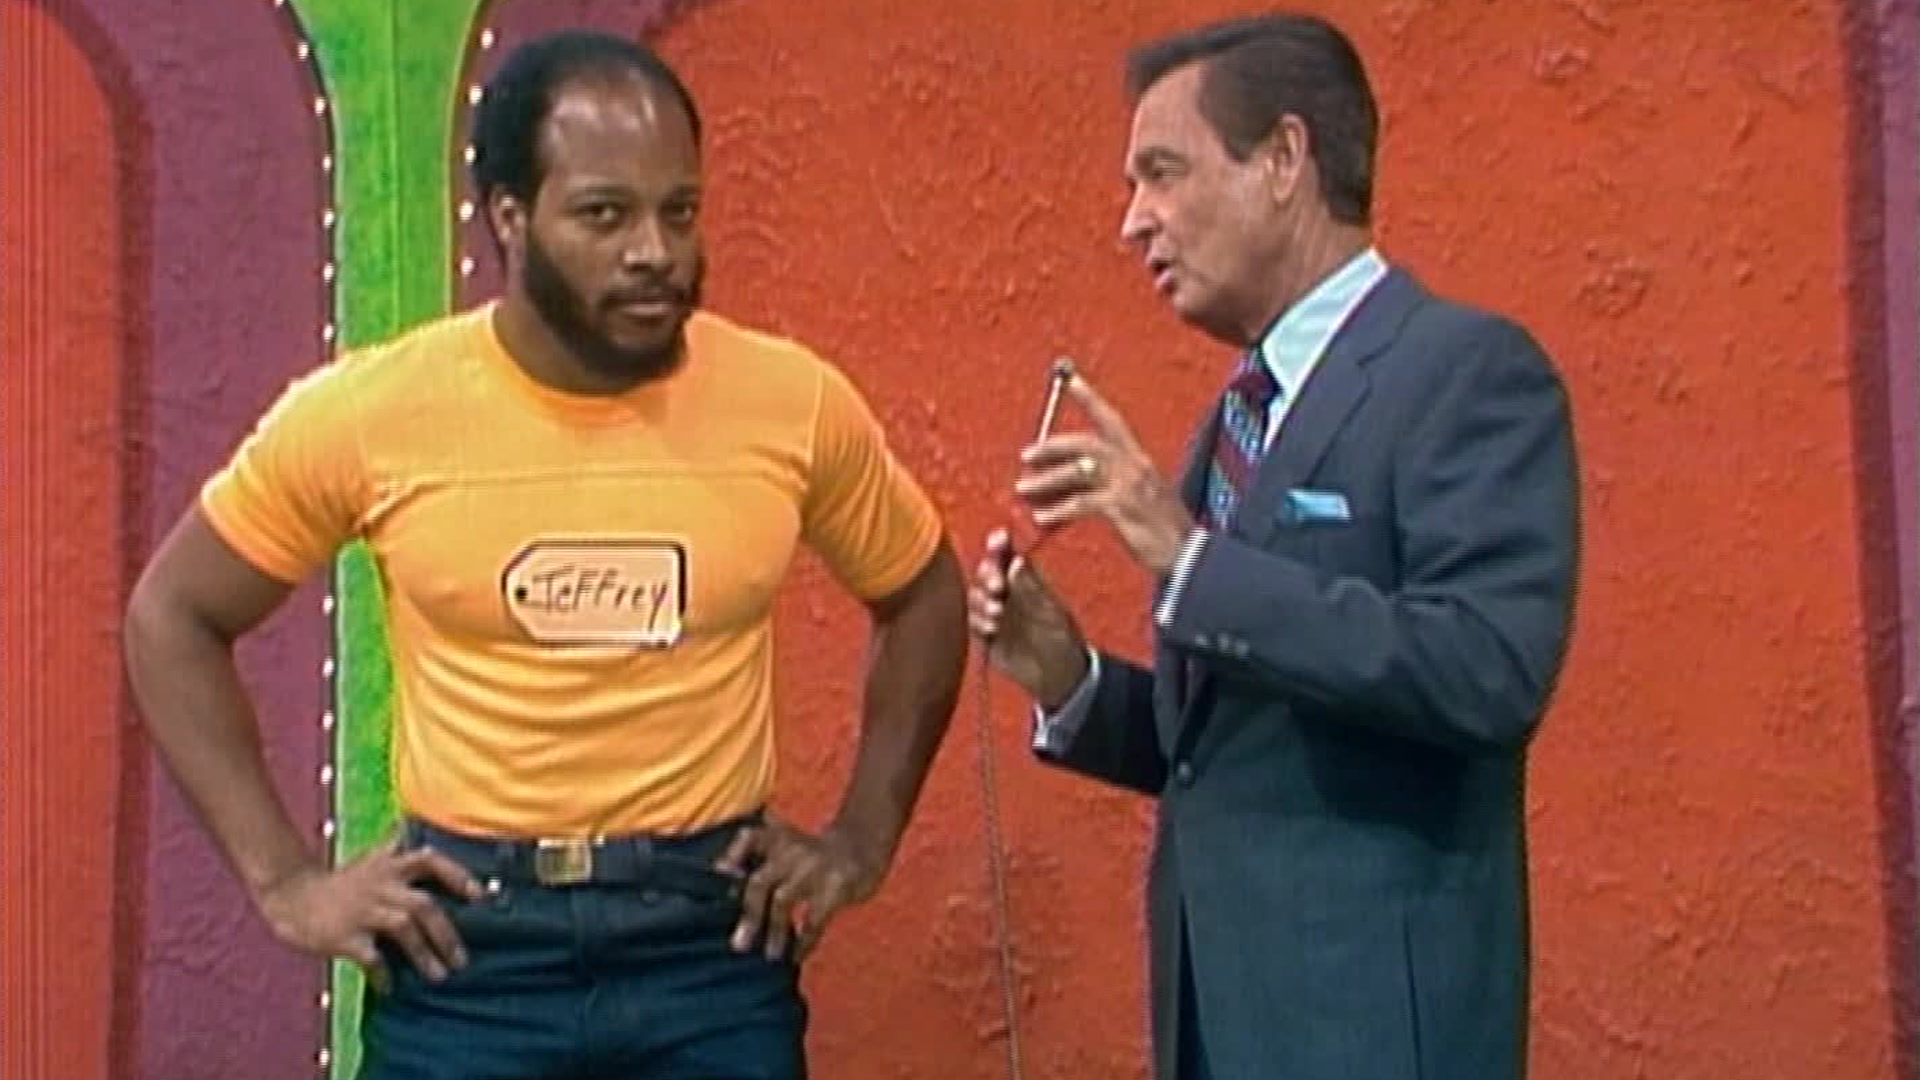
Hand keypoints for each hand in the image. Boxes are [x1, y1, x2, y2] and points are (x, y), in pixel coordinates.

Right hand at [254, 841, 482, 985]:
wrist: (291, 895)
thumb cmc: (340, 884)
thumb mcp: (372, 860)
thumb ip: (400, 854)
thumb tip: (425, 841)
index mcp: (389, 865)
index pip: (430, 860)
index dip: (457, 876)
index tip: (480, 896)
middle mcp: (380, 884)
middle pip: (424, 905)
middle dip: (447, 935)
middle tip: (461, 959)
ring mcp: (363, 909)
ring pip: (404, 929)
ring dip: (425, 955)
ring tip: (438, 976)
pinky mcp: (344, 935)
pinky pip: (372, 957)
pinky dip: (384, 973)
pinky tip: (390, 986)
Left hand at [714, 817, 882, 961]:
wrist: (863, 846)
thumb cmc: (814, 855)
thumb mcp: (788, 844)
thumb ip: (759, 861)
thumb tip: (724, 888)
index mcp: (777, 837)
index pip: (748, 839)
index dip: (731, 858)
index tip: (721, 879)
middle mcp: (792, 848)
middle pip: (760, 882)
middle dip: (748, 915)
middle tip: (739, 945)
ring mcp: (815, 866)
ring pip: (783, 901)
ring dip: (774, 932)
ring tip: (770, 956)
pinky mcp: (837, 885)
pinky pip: (814, 919)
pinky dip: (804, 941)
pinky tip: (798, 955)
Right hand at [967, 528, 1090, 710]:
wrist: (1057, 676)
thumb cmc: (1061, 638)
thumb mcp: (1051, 612)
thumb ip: (1031, 588)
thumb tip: (1015, 561)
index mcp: (1024, 580)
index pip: (1007, 555)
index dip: (999, 544)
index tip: (998, 540)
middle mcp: (1006, 592)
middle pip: (986, 573)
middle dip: (988, 575)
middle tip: (997, 587)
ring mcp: (993, 612)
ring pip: (975, 596)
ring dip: (981, 600)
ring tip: (997, 612)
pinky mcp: (984, 634)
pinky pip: (971, 622)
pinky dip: (977, 622)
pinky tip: (991, 629)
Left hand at [1015, 374, 1195, 575]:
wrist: (1190, 555)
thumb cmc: (1163, 530)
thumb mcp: (1141, 497)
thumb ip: (1114, 483)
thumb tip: (1075, 483)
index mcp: (1139, 459)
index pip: (1111, 419)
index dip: (1089, 398)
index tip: (1068, 379)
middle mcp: (1135, 464)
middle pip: (1086, 441)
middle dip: (1052, 445)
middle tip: (1026, 454)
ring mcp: (1129, 484)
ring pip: (1078, 470)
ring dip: (1046, 479)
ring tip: (1023, 489)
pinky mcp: (1123, 507)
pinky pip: (1081, 503)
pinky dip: (1057, 510)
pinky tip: (1041, 518)